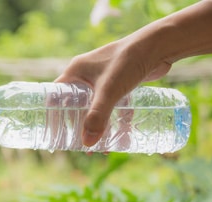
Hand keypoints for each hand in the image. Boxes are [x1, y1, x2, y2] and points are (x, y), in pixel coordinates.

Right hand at [55, 40, 171, 146]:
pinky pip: (110, 104)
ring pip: (94, 106)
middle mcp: (86, 74)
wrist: (158, 46)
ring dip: (96, 125)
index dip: (53, 113)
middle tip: (79, 144)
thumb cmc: (128, 61)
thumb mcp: (109, 90)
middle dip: (77, 125)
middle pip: (75, 104)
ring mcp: (102, 78)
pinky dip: (113, 119)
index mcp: (75, 71)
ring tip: (100, 146)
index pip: (56, 95)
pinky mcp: (118, 82)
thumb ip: (98, 116)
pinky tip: (120, 134)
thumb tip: (87, 144)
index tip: (54, 131)